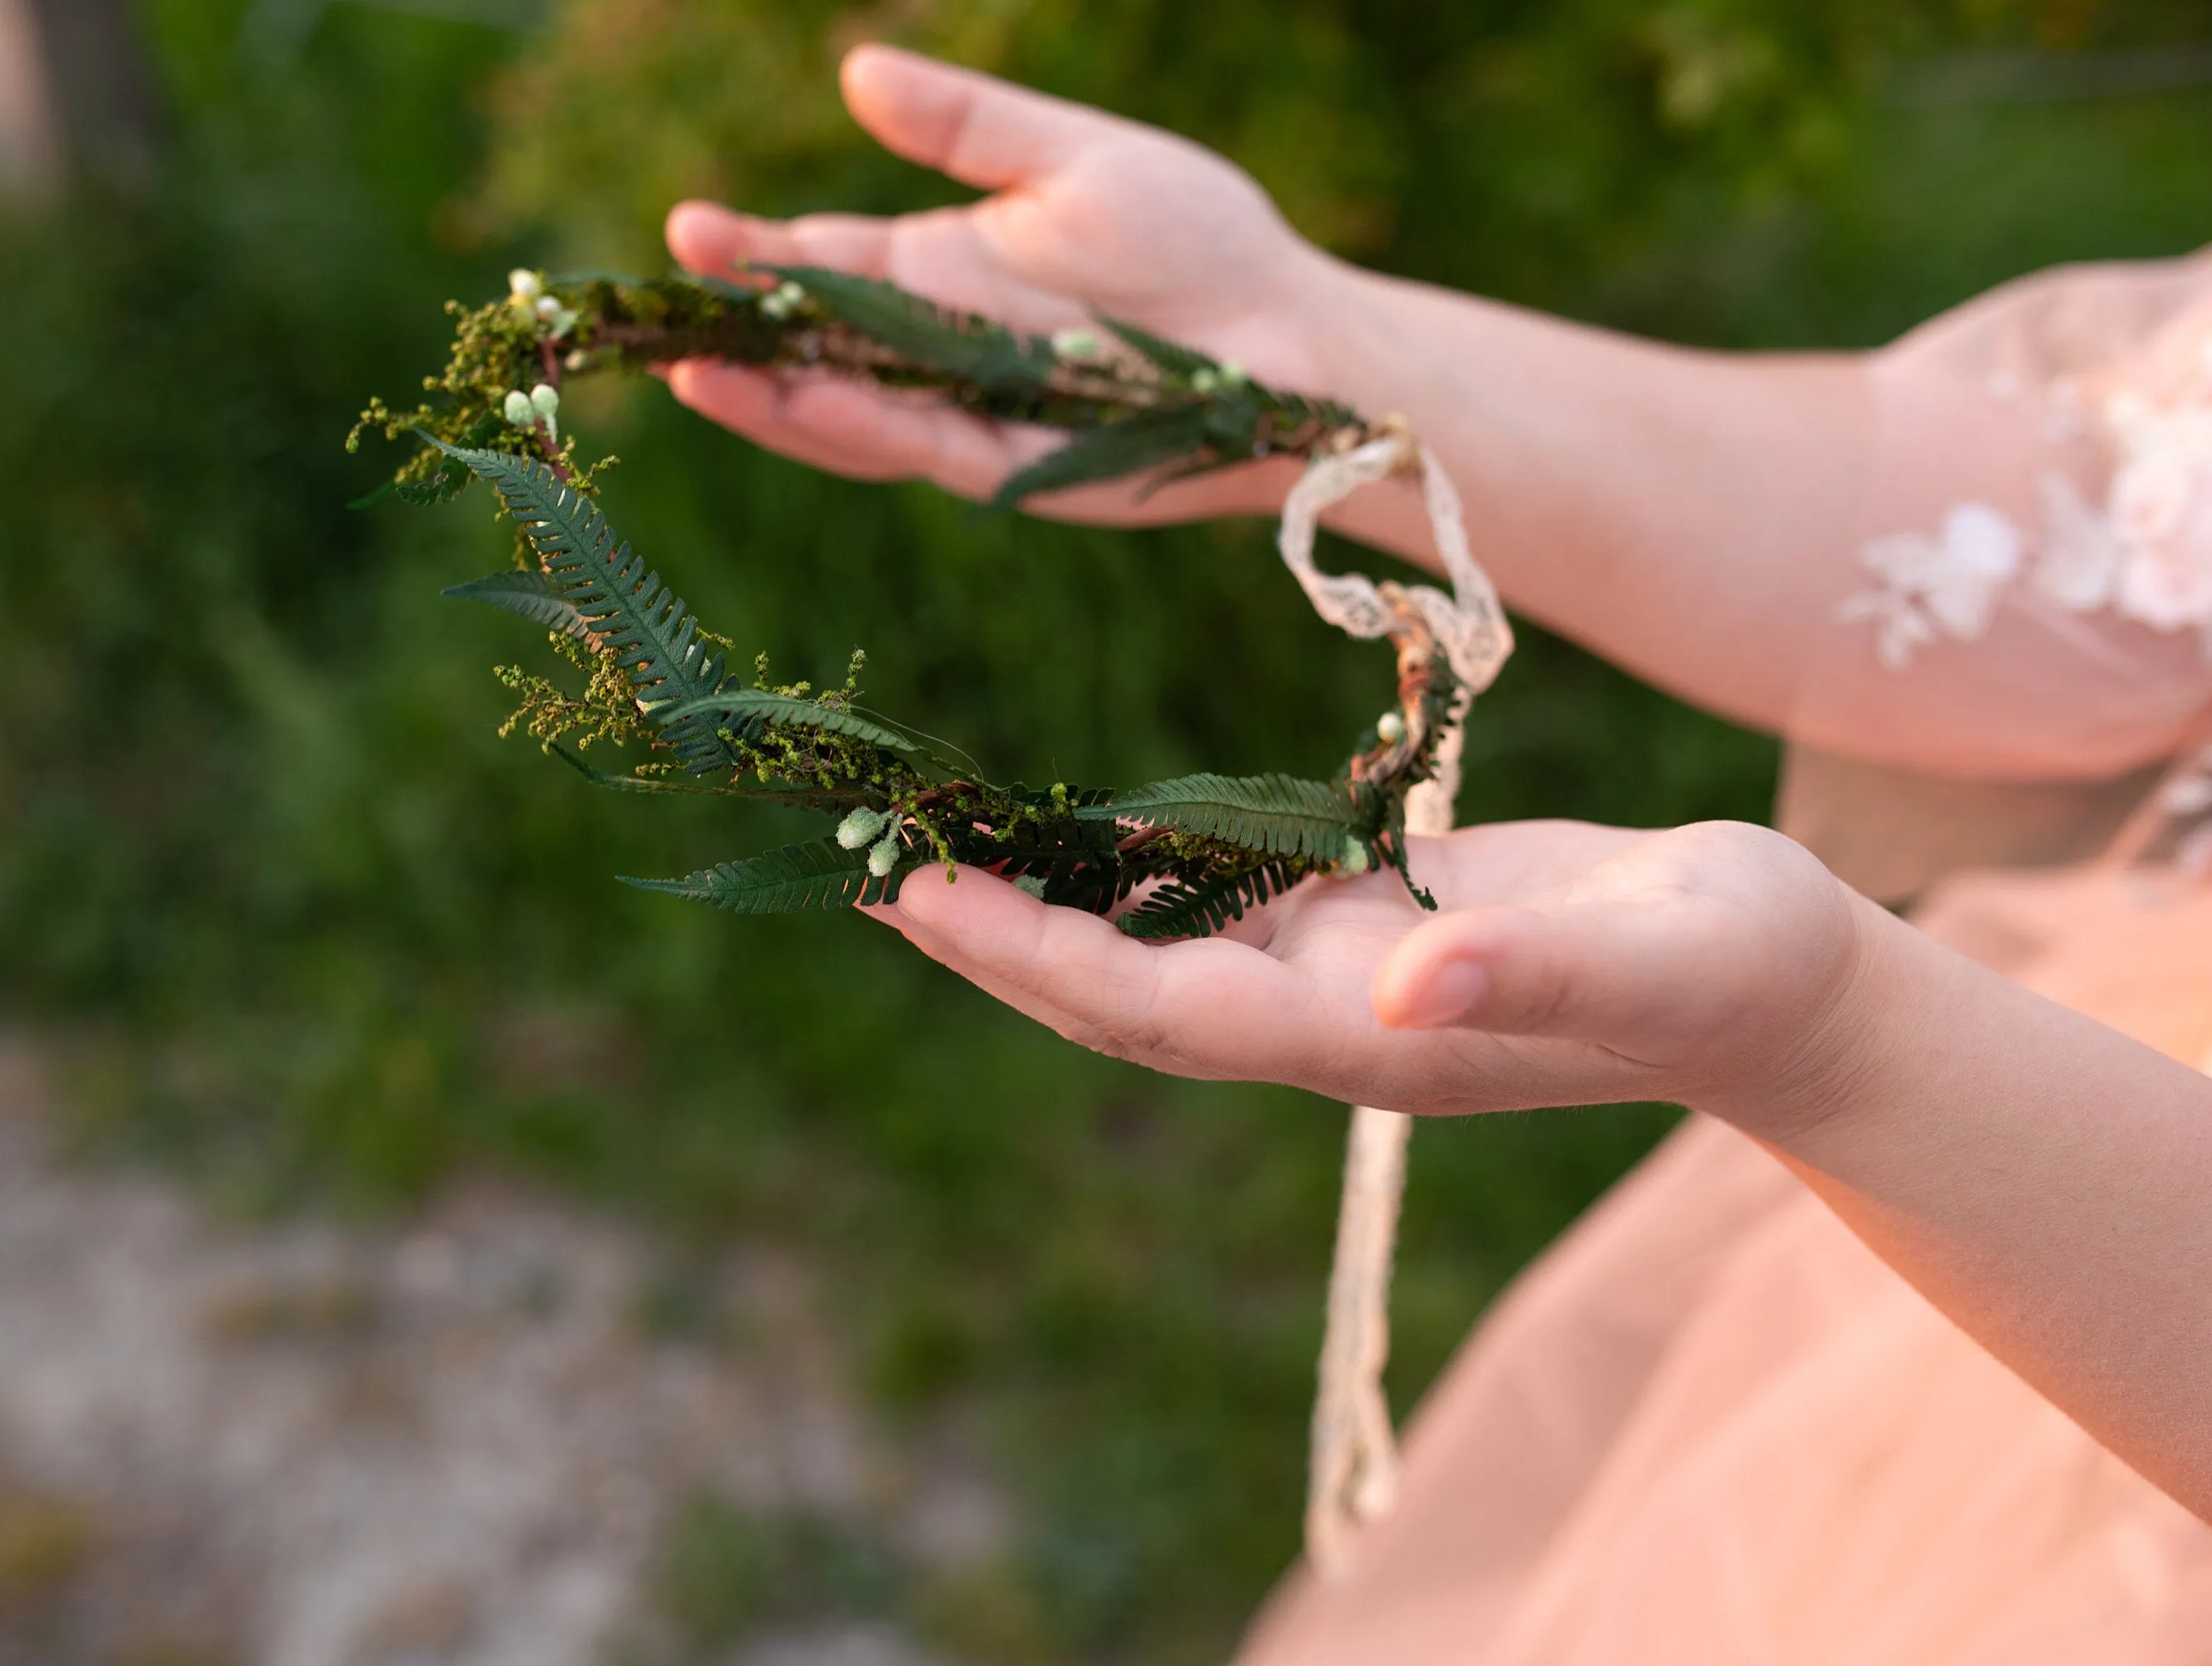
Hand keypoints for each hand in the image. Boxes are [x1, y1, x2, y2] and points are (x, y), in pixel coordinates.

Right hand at [663, 45, 1335, 521]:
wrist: (1292, 337)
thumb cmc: (1198, 240)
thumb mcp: (1071, 158)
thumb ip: (965, 127)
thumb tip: (853, 70)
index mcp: (943, 274)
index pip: (822, 268)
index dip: (752, 255)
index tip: (685, 229)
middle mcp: (939, 351)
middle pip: (813, 350)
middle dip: (736, 333)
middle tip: (653, 314)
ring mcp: (970, 414)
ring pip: (847, 416)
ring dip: (772, 400)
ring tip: (692, 374)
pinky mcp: (1014, 466)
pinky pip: (918, 447)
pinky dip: (855, 427)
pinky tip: (798, 397)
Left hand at [870, 818, 1886, 1128]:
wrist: (1780, 984)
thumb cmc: (1740, 966)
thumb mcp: (1661, 957)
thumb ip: (1538, 975)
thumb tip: (1409, 982)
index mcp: (1370, 1036)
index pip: (1162, 1011)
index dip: (1036, 961)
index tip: (918, 900)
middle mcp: (1327, 1016)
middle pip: (1120, 994)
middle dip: (994, 942)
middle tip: (864, 868)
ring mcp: (1339, 974)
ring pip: (1153, 948)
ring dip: (1044, 904)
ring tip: (923, 837)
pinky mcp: (1363, 921)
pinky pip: (1216, 900)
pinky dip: (1132, 866)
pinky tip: (1067, 822)